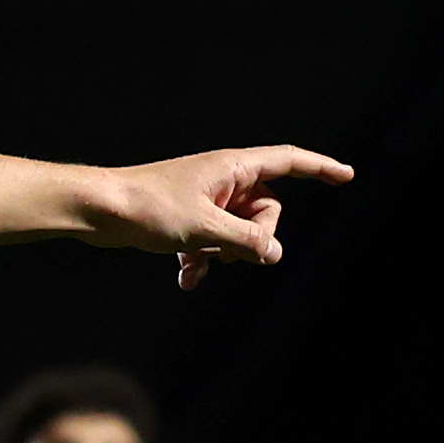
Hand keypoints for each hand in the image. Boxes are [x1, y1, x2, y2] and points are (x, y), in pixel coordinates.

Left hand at [91, 146, 353, 289]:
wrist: (97, 210)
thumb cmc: (147, 208)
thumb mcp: (204, 229)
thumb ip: (244, 241)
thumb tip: (274, 255)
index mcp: (232, 166)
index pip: (289, 161)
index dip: (320, 169)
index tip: (346, 176)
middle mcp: (222, 179)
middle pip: (266, 208)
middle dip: (256, 236)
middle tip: (234, 253)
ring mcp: (204, 198)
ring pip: (237, 229)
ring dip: (225, 252)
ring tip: (199, 262)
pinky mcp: (184, 218)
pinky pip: (210, 241)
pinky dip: (203, 259)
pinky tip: (186, 280)